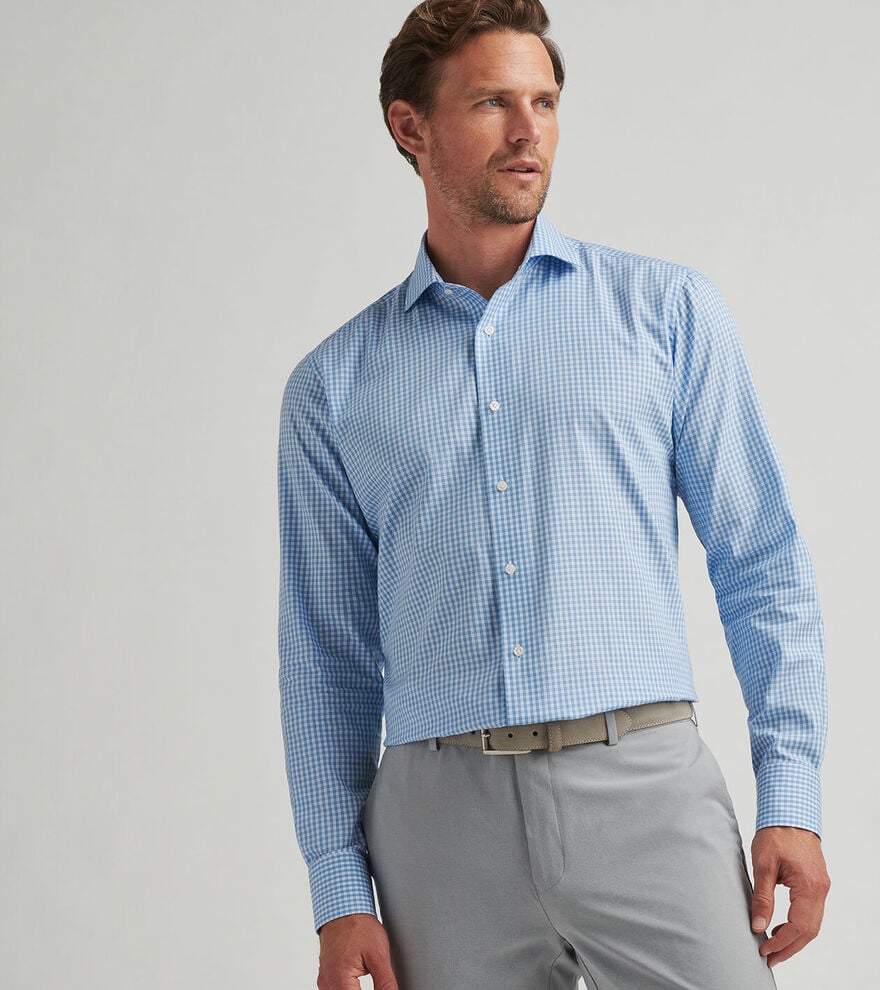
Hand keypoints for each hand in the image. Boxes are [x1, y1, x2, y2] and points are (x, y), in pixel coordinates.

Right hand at [317, 912, 398, 989]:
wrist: (343, 907)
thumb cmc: (358, 925)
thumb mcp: (378, 954)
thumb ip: (385, 982)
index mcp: (339, 979)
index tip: (384, 989)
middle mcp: (327, 982)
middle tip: (380, 984)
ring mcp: (324, 979)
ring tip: (368, 976)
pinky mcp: (326, 975)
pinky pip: (335, 989)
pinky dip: (348, 989)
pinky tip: (359, 986)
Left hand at [750, 825, 829, 967]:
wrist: (789, 813)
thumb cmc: (776, 833)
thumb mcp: (763, 864)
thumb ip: (762, 897)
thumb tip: (758, 925)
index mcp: (809, 886)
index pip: (799, 926)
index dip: (782, 943)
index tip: (765, 951)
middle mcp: (820, 889)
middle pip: (809, 930)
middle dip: (789, 947)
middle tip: (769, 957)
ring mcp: (821, 886)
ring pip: (812, 923)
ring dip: (794, 938)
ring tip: (773, 945)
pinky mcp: (816, 883)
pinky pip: (811, 912)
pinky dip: (798, 925)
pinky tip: (781, 927)